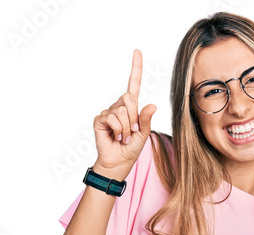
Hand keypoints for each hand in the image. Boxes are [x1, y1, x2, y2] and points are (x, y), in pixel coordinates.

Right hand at [93, 49, 156, 176]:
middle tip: (132, 131)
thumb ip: (147, 119)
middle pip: (129, 98)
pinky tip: (116, 137)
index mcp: (131, 108)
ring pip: (122, 110)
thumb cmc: (131, 149)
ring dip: (127, 127)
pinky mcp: (100, 119)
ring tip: (123, 137)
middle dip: (134, 117)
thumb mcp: (144, 134)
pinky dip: (118, 129)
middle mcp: (119, 106)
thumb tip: (153, 104)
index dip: (136, 68)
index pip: (133, 84)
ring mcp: (108, 112)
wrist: (119, 162)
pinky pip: (112, 117)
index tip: (137, 51)